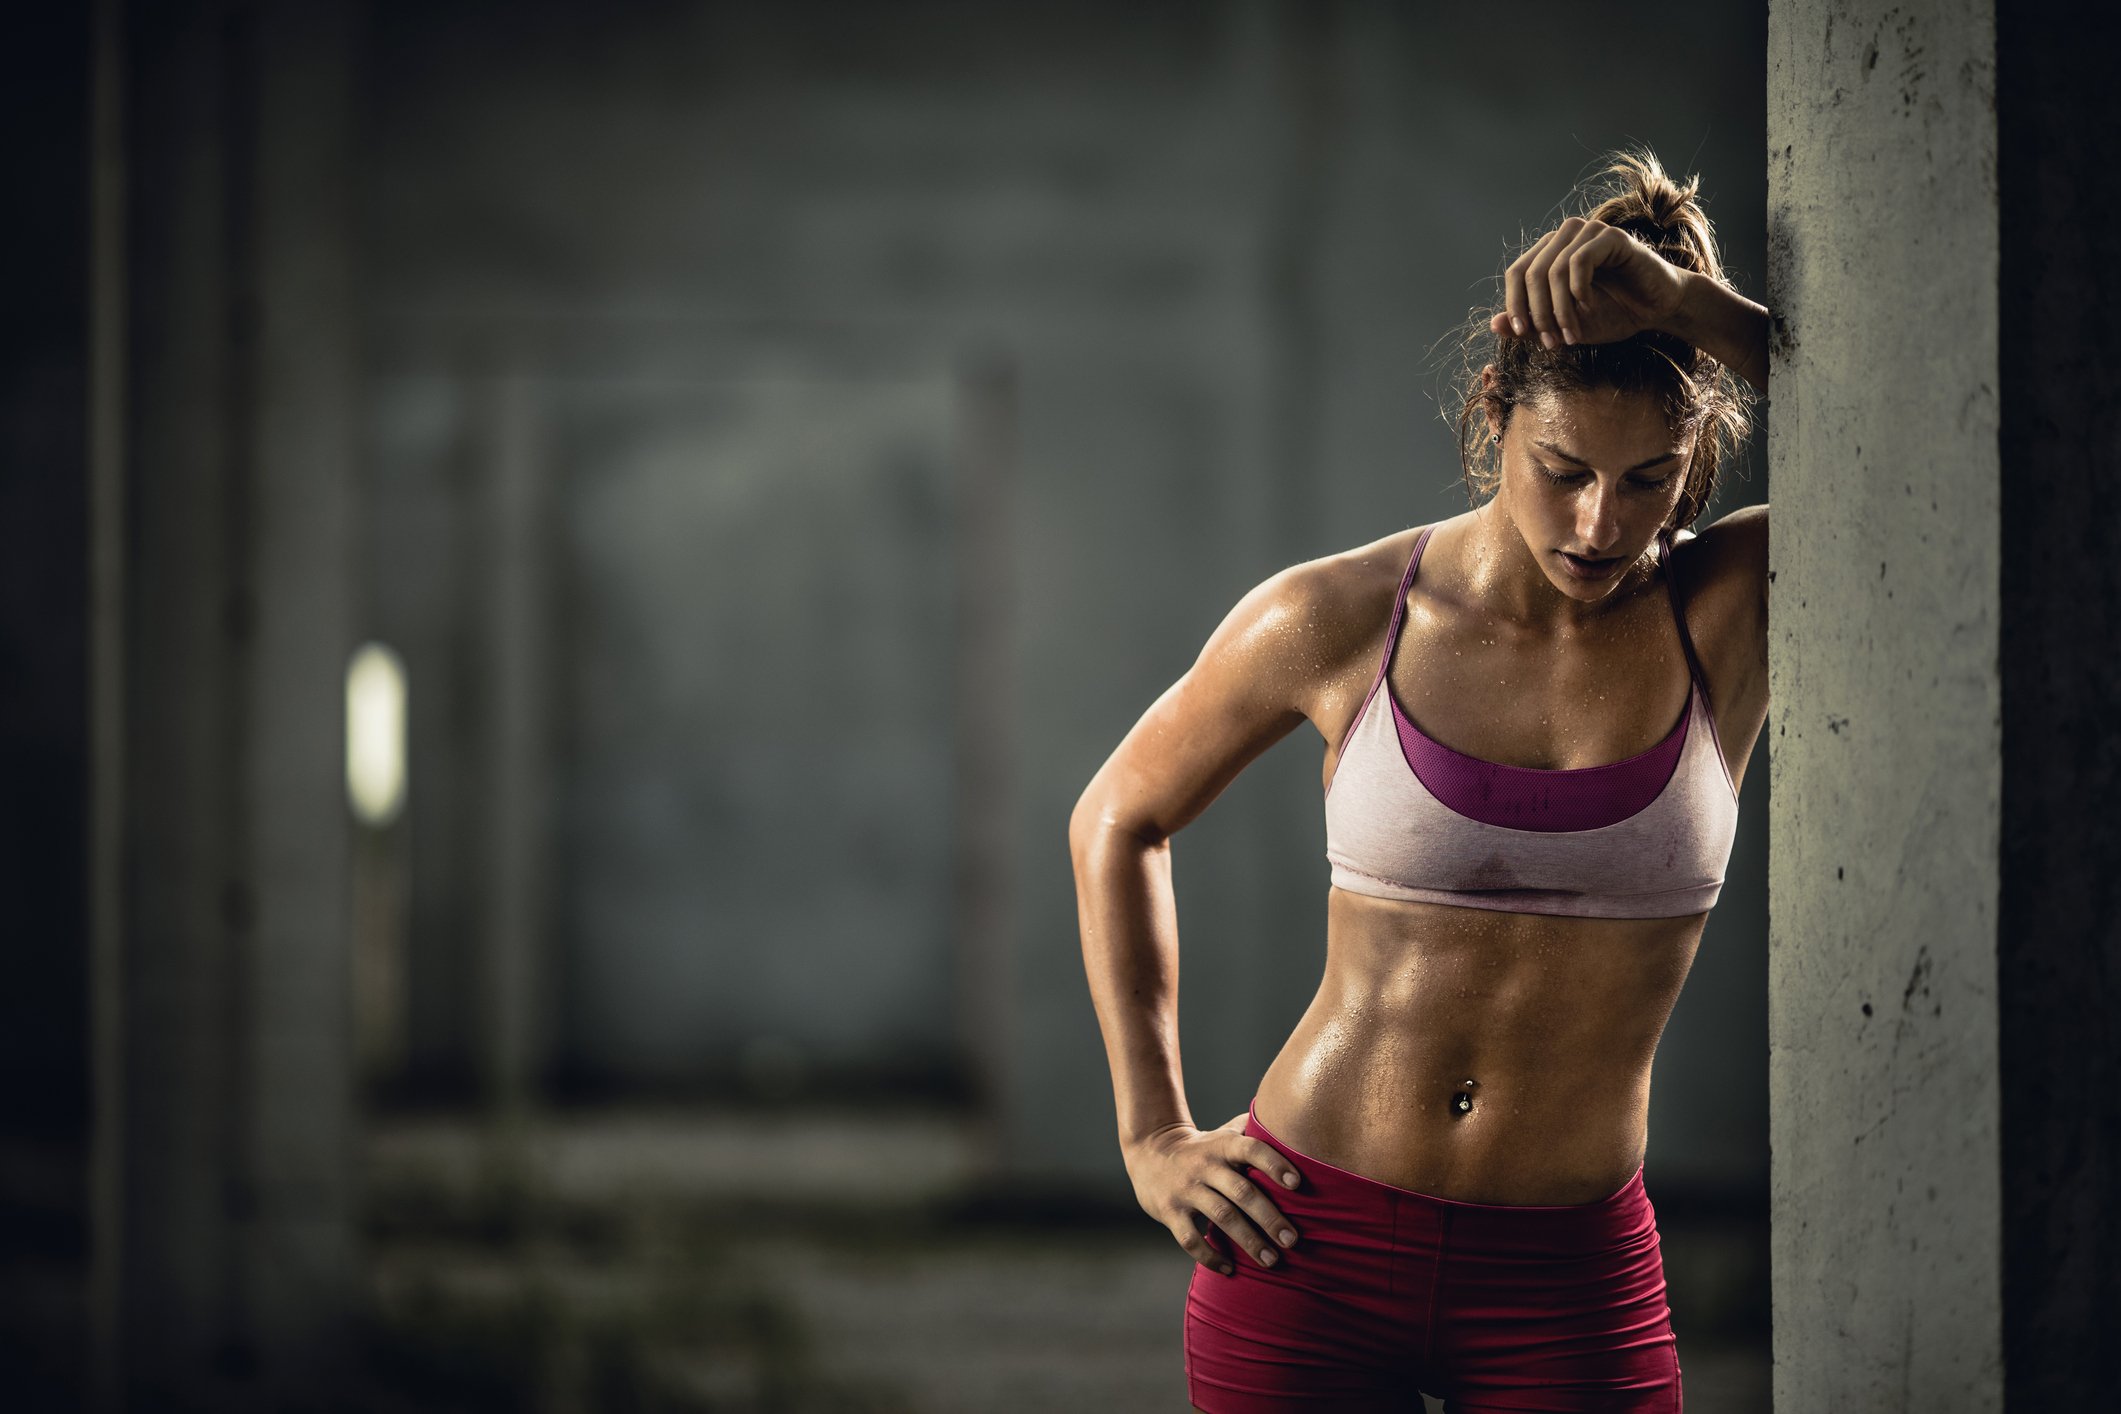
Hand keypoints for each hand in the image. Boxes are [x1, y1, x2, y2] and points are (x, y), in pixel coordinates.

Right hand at [1121, 1120, 1301, 1277]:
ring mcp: (1186, 1189)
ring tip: (1270, 1261)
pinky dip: (1210, 1256)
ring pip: (1221, 1217)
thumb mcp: (1224, 1134)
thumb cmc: (1203, 1148)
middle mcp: (1205, 1165)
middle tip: (1292, 1240)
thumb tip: (1295, 1128)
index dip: (1274, 1164)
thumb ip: (1254, 1132)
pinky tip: (1229, 1268)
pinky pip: (1190, 1239)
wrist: (1150, 1151)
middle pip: (1242, 1192)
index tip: (1297, 1184)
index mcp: (1223, 1146)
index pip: (1252, 1149)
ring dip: (1248, 1241)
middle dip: (1269, 1218)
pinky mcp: (1169, 1211)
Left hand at [1487, 216, 1690, 350]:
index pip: (1515, 273)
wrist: (1656, 309)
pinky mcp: (1611, 236)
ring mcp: (1587, 232)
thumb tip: (1493, 324)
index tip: (1523, 335)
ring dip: (1559, 310)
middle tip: (1553, 343)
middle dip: (1538, 314)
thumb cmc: (1611, 314)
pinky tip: (1589, 308)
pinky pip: (1579, 261)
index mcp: (1549, 253)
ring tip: (1573, 335)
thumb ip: (1530, 325)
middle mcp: (1564, 236)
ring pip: (1552, 271)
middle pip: (1530, 273)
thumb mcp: (1564, 326)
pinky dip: (1579, 292)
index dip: (1515, 305)